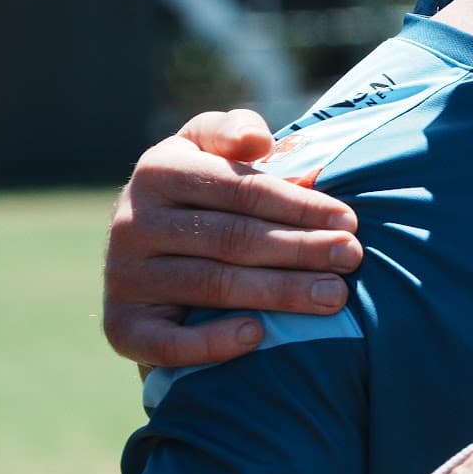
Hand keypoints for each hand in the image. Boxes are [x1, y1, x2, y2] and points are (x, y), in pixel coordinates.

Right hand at [104, 110, 363, 370]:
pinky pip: (166, 342)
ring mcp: (123, 276)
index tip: (349, 220)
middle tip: (352, 257)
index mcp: (158, 171)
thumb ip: (232, 131)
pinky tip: (259, 335)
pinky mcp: (121, 326)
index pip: (240, 189)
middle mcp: (131, 223)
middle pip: (232, 238)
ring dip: (279, 292)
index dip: (298, 205)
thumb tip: (259, 142)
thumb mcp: (206, 148)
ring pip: (212, 286)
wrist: (142, 254)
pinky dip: (212, 342)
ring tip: (333, 296)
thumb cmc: (198, 193)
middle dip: (300, 248)